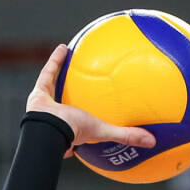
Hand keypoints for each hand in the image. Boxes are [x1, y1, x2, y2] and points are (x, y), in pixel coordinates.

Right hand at [26, 44, 155, 157]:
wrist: (48, 129)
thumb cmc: (73, 132)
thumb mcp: (104, 131)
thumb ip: (126, 135)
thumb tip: (151, 142)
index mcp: (73, 132)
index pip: (81, 133)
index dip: (86, 132)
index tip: (93, 124)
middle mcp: (60, 120)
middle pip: (67, 109)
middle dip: (73, 102)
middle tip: (82, 92)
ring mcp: (47, 108)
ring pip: (55, 90)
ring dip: (62, 78)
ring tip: (71, 63)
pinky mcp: (38, 95)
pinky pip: (47, 75)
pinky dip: (54, 61)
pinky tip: (63, 47)